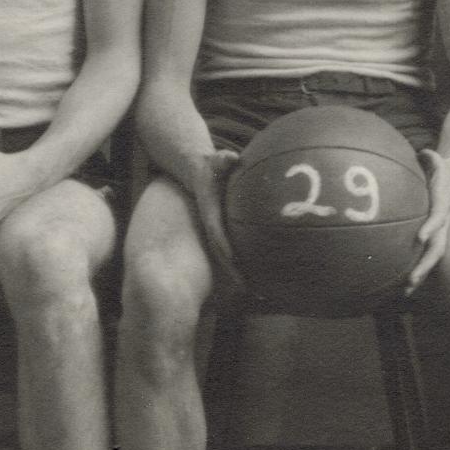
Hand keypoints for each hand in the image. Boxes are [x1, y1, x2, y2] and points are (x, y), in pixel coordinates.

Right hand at [173, 143, 244, 283]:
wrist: (194, 171)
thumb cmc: (210, 164)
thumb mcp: (216, 160)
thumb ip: (223, 160)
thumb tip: (230, 158)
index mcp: (210, 213)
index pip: (216, 233)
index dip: (225, 248)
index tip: (233, 262)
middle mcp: (212, 226)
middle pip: (221, 252)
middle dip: (232, 271)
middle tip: (247, 289)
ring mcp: (216, 231)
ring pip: (225, 254)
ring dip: (237, 272)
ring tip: (255, 292)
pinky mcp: (221, 231)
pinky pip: (231, 248)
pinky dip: (240, 262)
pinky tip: (255, 276)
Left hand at [405, 147, 449, 290]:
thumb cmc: (441, 171)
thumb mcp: (437, 160)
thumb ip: (431, 157)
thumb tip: (424, 152)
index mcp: (442, 206)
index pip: (437, 218)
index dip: (430, 227)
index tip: (420, 237)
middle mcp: (443, 224)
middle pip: (437, 248)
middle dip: (424, 264)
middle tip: (411, 280)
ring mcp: (439, 233)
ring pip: (431, 258)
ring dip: (420, 275)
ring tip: (406, 291)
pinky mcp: (434, 237)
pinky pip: (425, 256)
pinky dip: (416, 270)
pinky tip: (402, 286)